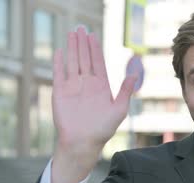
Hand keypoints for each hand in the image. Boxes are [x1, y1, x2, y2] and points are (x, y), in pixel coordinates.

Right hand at [50, 27, 136, 182]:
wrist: (83, 142)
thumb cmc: (103, 130)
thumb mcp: (119, 109)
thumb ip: (125, 91)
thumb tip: (134, 74)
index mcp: (101, 87)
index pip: (98, 63)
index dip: (96, 49)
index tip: (94, 36)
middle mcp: (87, 84)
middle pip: (85, 59)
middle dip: (83, 44)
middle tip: (82, 28)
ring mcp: (73, 87)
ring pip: (72, 62)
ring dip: (72, 48)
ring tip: (72, 33)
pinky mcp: (60, 93)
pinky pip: (59, 74)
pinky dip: (58, 63)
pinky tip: (59, 51)